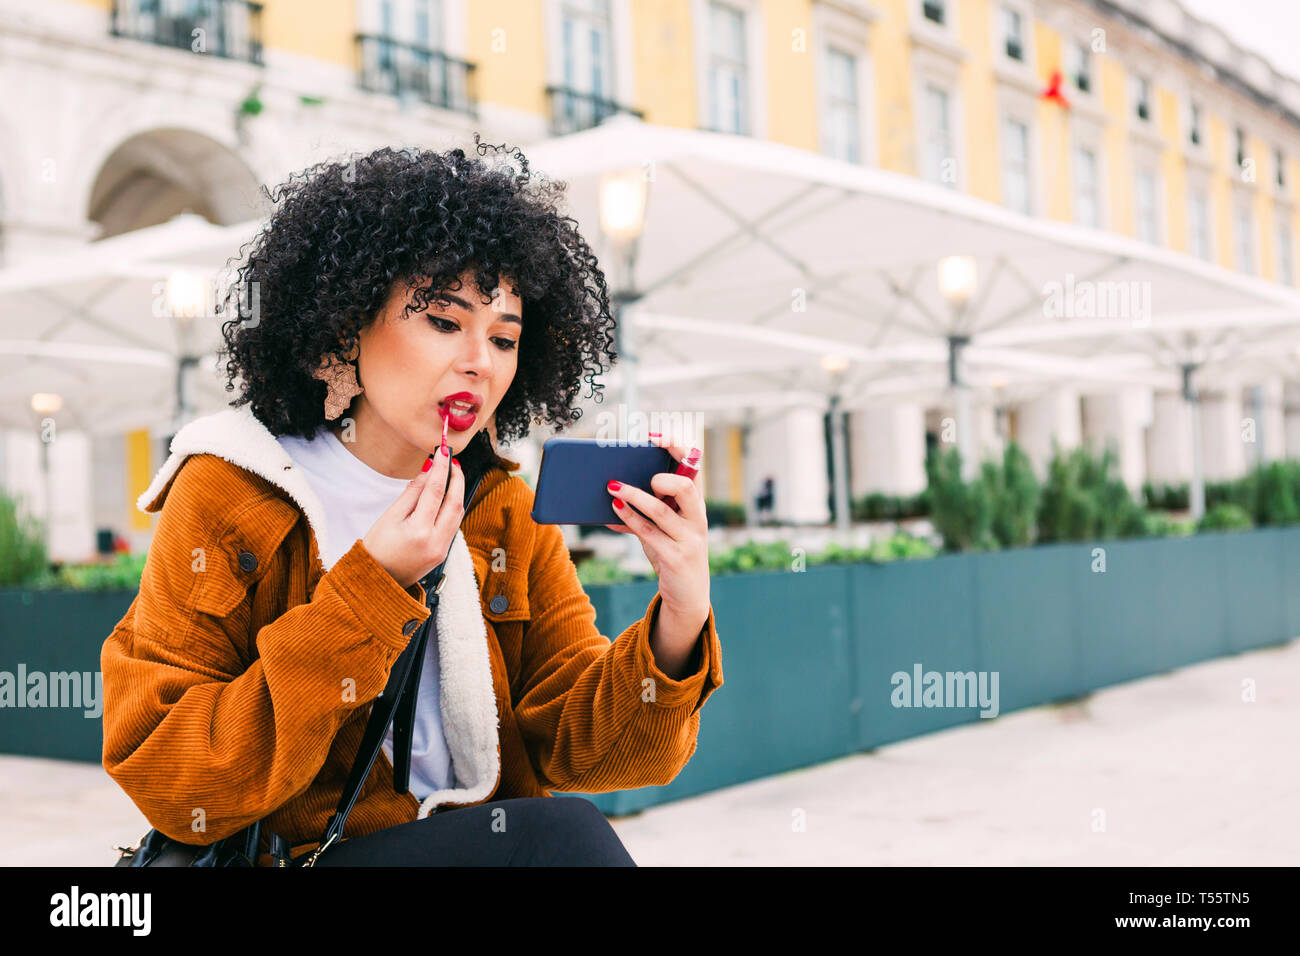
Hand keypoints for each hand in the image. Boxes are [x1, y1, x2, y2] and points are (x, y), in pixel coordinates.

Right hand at [362, 447, 463, 588]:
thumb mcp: (389, 517)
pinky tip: (447, 497)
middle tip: (452, 461)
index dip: (441, 468)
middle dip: (456, 478)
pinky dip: (452, 508)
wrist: (376, 581)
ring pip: (458, 514)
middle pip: (455, 502)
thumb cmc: (377, 548)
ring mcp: (442, 550)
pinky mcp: (443, 554)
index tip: (443, 452)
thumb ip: (412, 493)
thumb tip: (429, 471)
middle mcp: (435, 542)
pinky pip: (454, 526)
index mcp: (418, 531)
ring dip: (457, 493)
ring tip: (451, 474)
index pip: (436, 491)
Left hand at [604, 433, 709, 626]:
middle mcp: (697, 519)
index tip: (655, 438)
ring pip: (661, 510)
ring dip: (634, 496)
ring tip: (612, 486)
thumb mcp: (661, 530)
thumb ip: (641, 513)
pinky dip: (630, 519)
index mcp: (696, 506)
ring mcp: (689, 539)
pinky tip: (614, 509)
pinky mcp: (676, 558)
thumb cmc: (672, 553)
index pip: (694, 469)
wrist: (689, 596)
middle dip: (664, 477)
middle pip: (687, 488)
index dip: (677, 449)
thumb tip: (609, 494)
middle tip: (646, 475)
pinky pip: (649, 533)